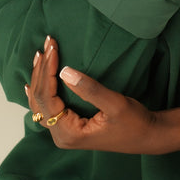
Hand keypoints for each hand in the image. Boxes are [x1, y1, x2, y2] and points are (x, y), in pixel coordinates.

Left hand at [25, 36, 161, 153]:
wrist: (147, 137)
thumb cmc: (134, 123)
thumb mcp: (115, 104)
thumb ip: (90, 89)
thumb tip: (64, 72)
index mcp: (69, 133)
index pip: (47, 98)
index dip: (47, 71)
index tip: (53, 48)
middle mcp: (61, 135)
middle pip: (40, 100)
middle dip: (42, 70)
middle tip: (47, 43)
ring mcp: (63, 133)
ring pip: (41, 104)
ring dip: (40, 78)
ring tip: (40, 55)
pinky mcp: (69, 127)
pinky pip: (47, 108)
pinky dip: (42, 91)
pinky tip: (32, 83)